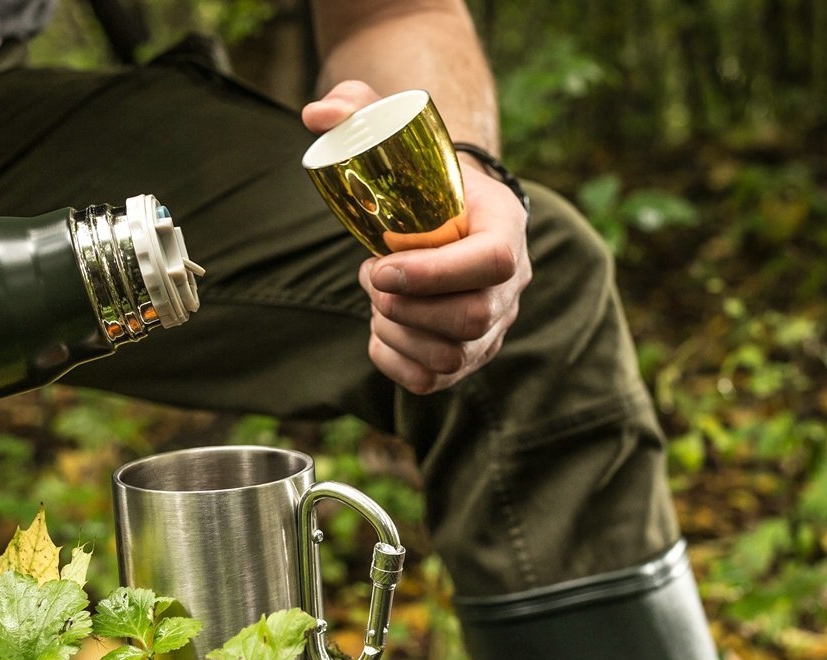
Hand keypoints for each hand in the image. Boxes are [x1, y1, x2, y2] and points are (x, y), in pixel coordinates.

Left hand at [303, 80, 531, 394]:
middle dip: (407, 307)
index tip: (379, 264)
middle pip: (472, 319)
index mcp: (506, 226)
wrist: (447, 214)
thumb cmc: (422, 176)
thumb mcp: (400, 136)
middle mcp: (511, 285)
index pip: (494, 262)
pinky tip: (380, 329)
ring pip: (451, 356)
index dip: (433, 272)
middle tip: (370, 279)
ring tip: (376, 300)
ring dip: (397, 332)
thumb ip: (361, 112)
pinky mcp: (466, 358)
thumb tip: (315, 113)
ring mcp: (492, 328)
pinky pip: (430, 381)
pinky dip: (393, 361)